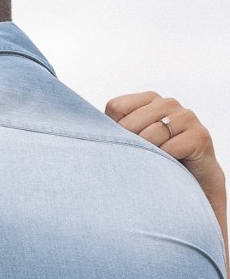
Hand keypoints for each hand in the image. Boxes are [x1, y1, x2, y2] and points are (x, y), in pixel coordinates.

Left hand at [105, 91, 225, 200]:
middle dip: (127, 145)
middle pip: (130, 123)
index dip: (113, 129)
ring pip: (149, 135)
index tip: (121, 144)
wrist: (191, 179)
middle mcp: (168, 103)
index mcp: (149, 99)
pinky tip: (167, 164)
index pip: (116, 106)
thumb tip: (79, 129)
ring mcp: (186, 117)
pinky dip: (163, 161)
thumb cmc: (154, 158)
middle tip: (135, 158)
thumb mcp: (130, 141)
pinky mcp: (200, 135)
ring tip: (151, 161)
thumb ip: (112, 130)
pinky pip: (170, 148)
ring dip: (145, 154)